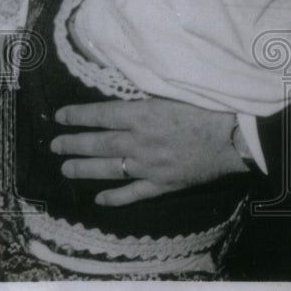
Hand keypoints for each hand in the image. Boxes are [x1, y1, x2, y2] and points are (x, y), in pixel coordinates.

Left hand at [51, 99, 248, 206]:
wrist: (235, 137)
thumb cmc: (211, 108)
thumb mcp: (177, 92)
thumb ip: (150, 96)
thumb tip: (128, 92)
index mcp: (142, 115)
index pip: (100, 114)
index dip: (77, 115)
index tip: (60, 116)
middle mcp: (139, 142)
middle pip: (98, 143)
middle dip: (73, 143)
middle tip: (54, 145)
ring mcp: (149, 166)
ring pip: (108, 169)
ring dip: (84, 169)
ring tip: (65, 169)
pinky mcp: (162, 184)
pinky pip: (133, 193)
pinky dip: (114, 197)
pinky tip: (100, 199)